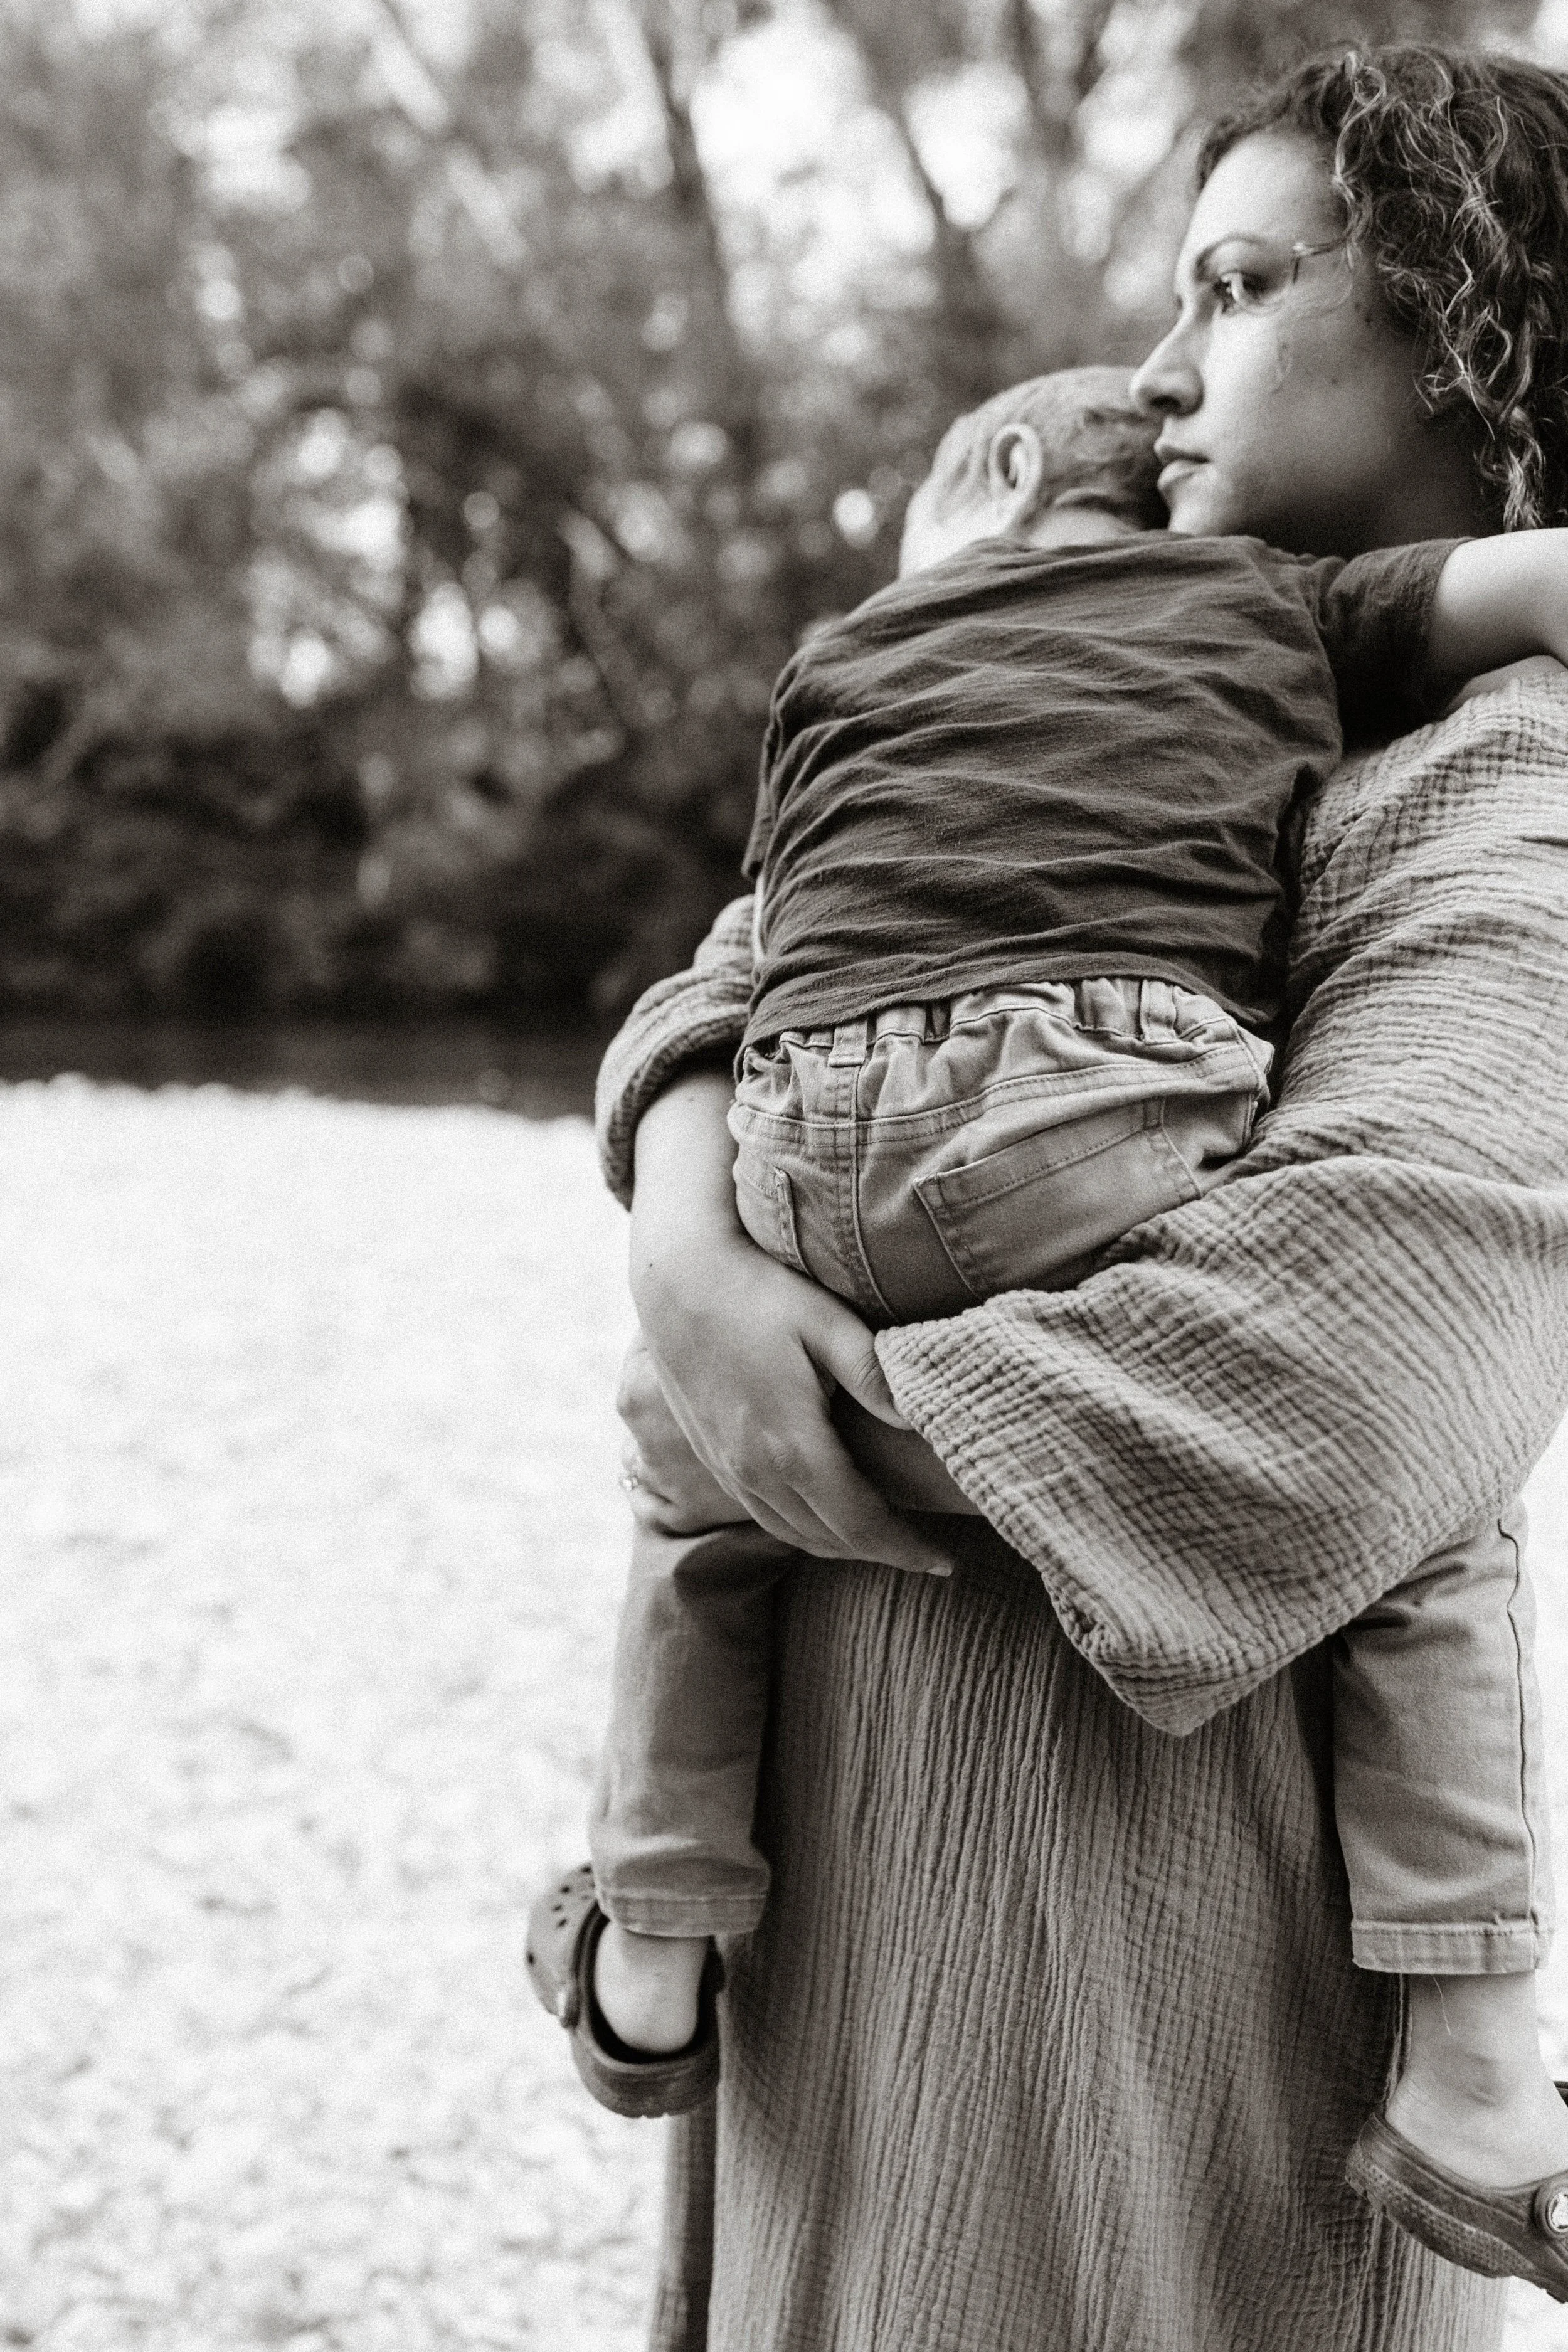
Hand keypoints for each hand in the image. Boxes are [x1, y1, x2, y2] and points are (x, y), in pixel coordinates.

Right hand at [627, 1071, 953, 1576]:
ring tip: (888, 1543)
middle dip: (882, 1555)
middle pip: (831, 1541)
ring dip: (844, 1548)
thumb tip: (924, 1423)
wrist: (678, 1282)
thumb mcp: (827, 1323)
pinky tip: (830, 1517)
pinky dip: (806, 1531)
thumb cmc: (761, 1293)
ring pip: (795, 1535)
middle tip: (928, 1558)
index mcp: (792, 1446)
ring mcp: (729, 1469)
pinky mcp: (712, 1459)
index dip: (906, 1549)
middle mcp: (756, 1471)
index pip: (861, 1524)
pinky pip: (767, 1518)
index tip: (946, 1563)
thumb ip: (874, 1377)